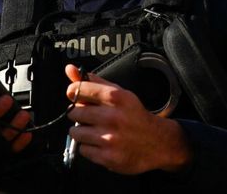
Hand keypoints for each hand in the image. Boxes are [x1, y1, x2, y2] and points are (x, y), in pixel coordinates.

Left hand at [64, 64, 191, 174]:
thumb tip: (69, 69)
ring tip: (95, 131)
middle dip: (78, 114)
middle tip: (90, 117)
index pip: (79, 90)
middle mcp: (112, 117)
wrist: (157, 143)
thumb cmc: (135, 116)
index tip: (75, 95)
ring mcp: (110, 139)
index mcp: (116, 97)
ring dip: (82, 132)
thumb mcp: (120, 94)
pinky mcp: (108, 157)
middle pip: (74, 113)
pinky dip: (89, 147)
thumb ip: (94, 81)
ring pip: (75, 132)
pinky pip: (83, 150)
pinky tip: (101, 143)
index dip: (74, 92)